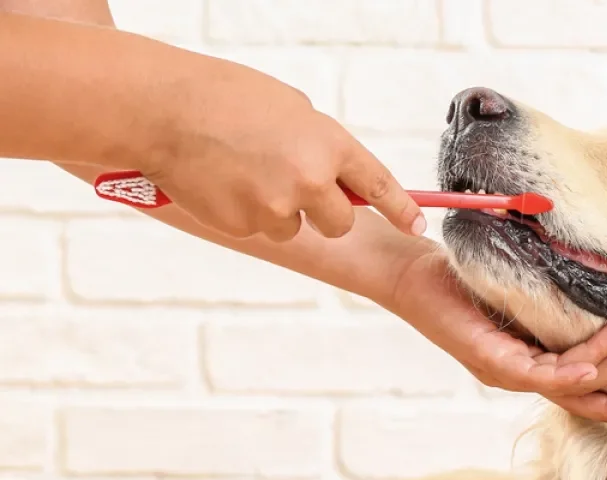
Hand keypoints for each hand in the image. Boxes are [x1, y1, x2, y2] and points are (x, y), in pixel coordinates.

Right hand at [137, 53, 423, 241]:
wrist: (163, 109)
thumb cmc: (225, 98)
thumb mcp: (290, 109)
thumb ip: (320, 144)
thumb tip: (336, 176)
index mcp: (329, 144)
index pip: (379, 186)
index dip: (401, 209)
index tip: (417, 226)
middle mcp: (310, 180)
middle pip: (340, 223)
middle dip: (325, 213)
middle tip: (295, 188)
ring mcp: (276, 207)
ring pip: (294, 228)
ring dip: (278, 210)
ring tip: (244, 172)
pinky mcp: (243, 225)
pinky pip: (257, 229)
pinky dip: (244, 212)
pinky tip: (222, 182)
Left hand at [390, 250, 606, 423]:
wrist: (408, 273)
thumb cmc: (458, 276)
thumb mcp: (514, 286)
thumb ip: (547, 297)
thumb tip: (594, 279)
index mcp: (521, 359)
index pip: (571, 383)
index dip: (606, 392)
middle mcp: (513, 372)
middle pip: (574, 394)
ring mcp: (501, 369)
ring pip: (562, 383)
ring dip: (604, 369)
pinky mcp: (487, 358)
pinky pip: (535, 373)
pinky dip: (567, 372)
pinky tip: (591, 369)